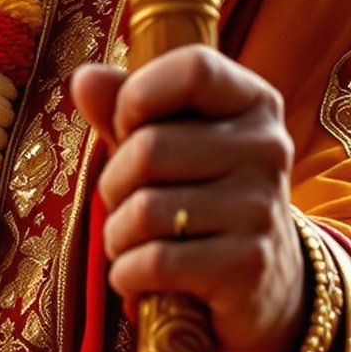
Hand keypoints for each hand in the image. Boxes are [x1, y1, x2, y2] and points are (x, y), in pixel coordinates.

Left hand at [73, 48, 304, 351]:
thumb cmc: (202, 197)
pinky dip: (126, 274)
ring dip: (117, 235)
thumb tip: (84, 79)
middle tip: (126, 203)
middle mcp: (267, 149)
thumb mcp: (171, 145)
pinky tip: (136, 275)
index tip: (128, 127)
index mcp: (253, 103)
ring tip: (132, 242)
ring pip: (145, 210)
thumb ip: (127, 110)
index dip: (139, 95)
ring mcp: (261, 207)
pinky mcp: (248, 264)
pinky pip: (155, 262)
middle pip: (150, 149)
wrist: (265, 282)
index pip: (194, 69)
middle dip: (114, 184)